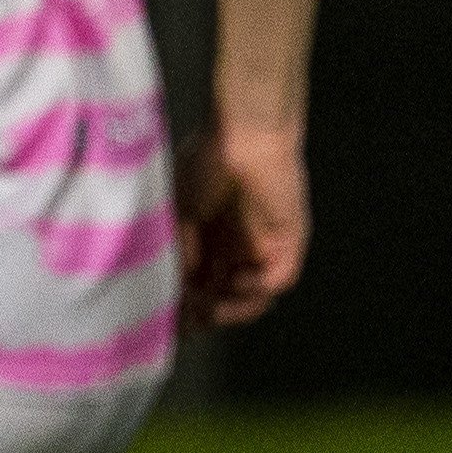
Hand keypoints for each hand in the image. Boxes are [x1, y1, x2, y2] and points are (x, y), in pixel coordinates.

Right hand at [176, 125, 309, 326]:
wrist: (244, 133)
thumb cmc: (205, 162)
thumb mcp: (176, 213)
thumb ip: (178, 252)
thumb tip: (179, 287)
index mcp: (202, 242)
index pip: (192, 287)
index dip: (179, 306)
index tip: (164, 319)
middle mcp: (230, 250)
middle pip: (219, 300)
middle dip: (203, 314)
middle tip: (188, 319)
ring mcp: (259, 248)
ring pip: (249, 298)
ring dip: (231, 310)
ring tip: (212, 306)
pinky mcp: (287, 243)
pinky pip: (276, 280)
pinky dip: (256, 290)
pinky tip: (237, 280)